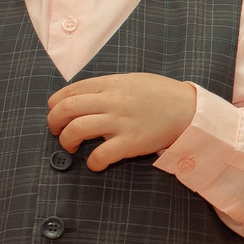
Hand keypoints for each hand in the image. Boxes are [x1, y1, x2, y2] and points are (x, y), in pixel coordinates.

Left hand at [46, 72, 198, 171]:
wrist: (189, 109)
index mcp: (110, 84)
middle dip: (54, 123)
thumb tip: (83, 96)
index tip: (55, 113)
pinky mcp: (131, 142)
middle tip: (57, 132)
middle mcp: (112, 101)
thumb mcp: (131, 80)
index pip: (69, 91)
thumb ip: (107, 87)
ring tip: (72, 146)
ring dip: (67, 141)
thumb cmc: (161, 94)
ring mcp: (121, 121)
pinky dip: (92, 162)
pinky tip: (95, 163)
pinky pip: (101, 154)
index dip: (54, 104)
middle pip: (66, 109)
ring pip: (77, 129)